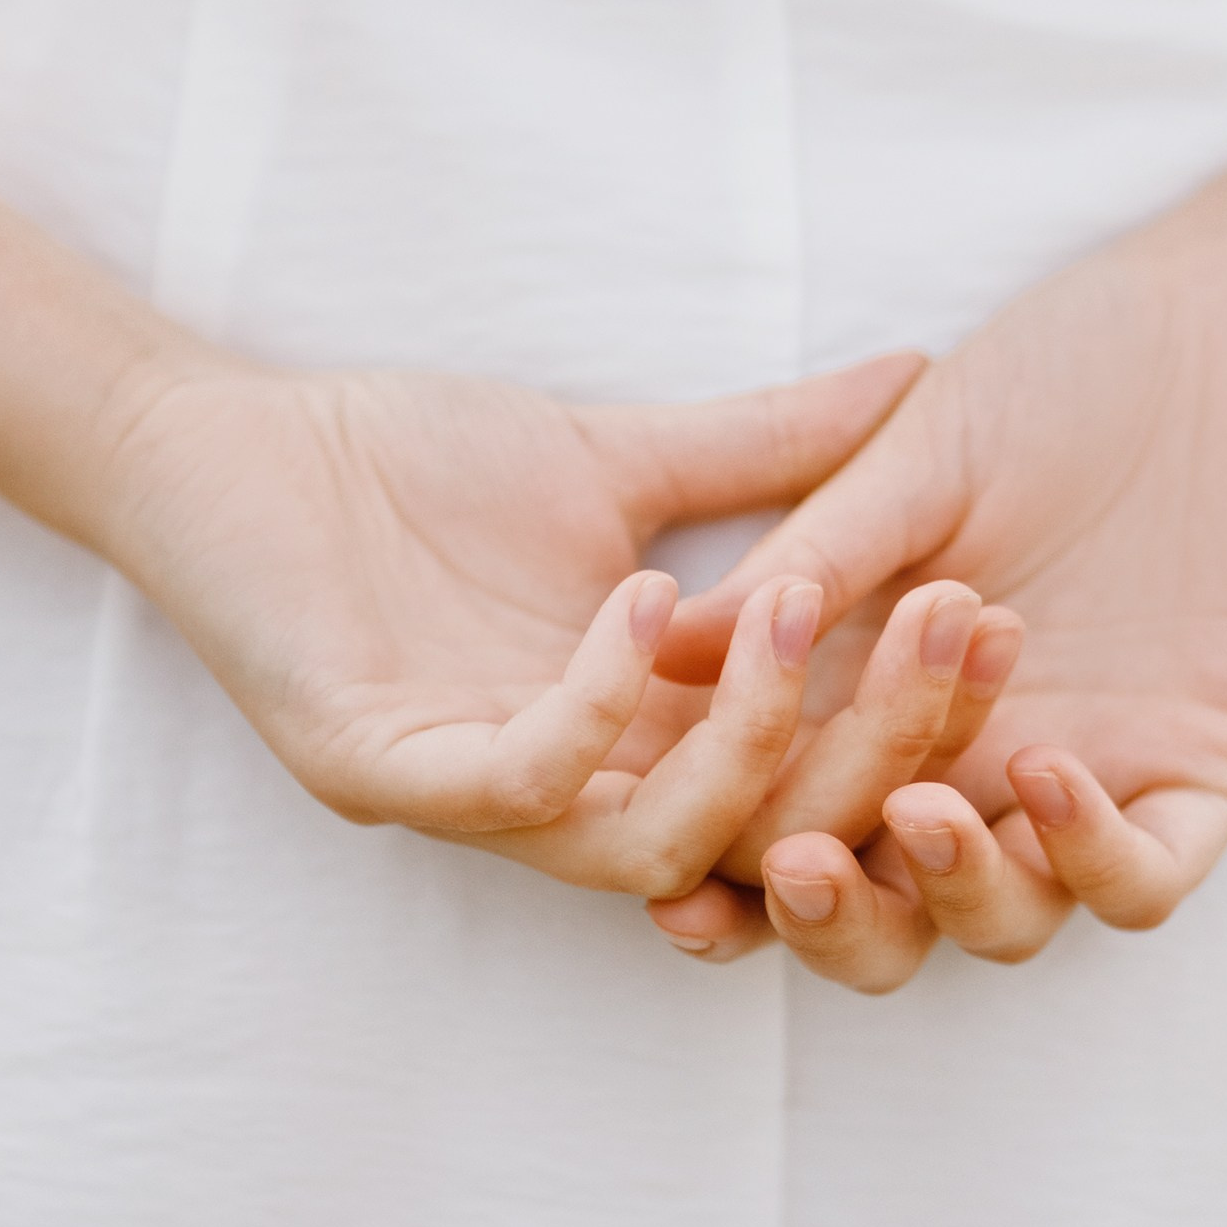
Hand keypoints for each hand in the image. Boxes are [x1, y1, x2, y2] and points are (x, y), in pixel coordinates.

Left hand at [91, 344, 1015, 900]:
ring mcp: (469, 798)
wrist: (226, 446)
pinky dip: (595, 703)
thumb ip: (770, 450)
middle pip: (768, 839)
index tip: (999, 614)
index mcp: (638, 743)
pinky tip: (650, 600)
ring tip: (805, 607)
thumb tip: (919, 378)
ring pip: (655, 849)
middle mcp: (569, 801)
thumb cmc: (408, 465)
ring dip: (753, 740)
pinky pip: (516, 784)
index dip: (918, 725)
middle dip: (881, 745)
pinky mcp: (375, 768)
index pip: (814, 783)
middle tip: (961, 623)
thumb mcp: (620, 457)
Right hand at [655, 215, 1226, 986]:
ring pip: (1008, 920)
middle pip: (884, 915)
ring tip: (915, 805)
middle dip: (828, 918)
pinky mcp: (1203, 772)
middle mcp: (978, 764)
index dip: (721, 867)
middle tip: (791, 863)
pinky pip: (1145, 876)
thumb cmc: (1067, 375)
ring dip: (952, 891)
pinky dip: (1091, 856)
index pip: (784, 821)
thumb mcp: (920, 460)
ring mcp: (1092, 779)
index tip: (665, 872)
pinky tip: (1047, 770)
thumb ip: (812, 558)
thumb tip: (665, 647)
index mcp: (884, 700)